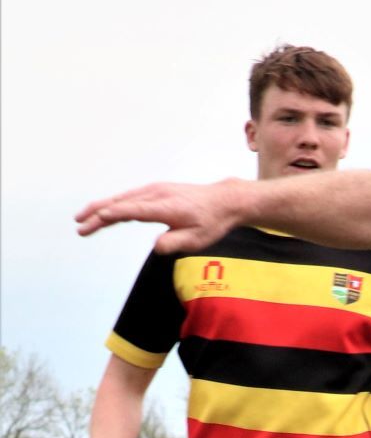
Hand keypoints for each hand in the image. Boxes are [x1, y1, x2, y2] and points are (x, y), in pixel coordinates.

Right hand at [75, 179, 246, 252]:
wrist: (223, 200)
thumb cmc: (211, 222)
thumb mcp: (198, 239)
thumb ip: (176, 242)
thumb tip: (156, 247)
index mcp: (166, 207)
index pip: (135, 210)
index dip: (116, 214)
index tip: (97, 218)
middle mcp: (156, 194)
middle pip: (121, 203)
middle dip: (97, 214)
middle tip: (79, 226)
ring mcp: (153, 190)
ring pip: (121, 199)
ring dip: (100, 208)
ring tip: (81, 220)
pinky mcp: (154, 191)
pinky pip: (128, 198)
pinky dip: (113, 205)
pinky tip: (102, 214)